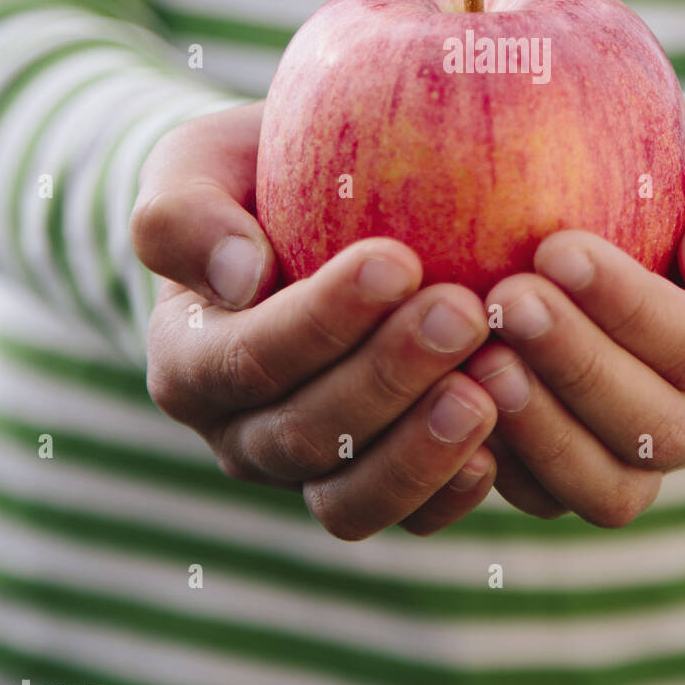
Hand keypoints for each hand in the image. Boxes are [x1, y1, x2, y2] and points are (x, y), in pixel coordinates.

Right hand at [130, 102, 498, 537]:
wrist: (305, 215)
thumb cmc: (254, 177)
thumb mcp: (199, 165)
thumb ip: (185, 215)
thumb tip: (240, 279)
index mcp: (189, 359)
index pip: (248, 356)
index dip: (322, 319)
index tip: (398, 261)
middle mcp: (241, 431)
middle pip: (305, 432)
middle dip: (388, 376)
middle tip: (465, 312)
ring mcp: (308, 471)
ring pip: (350, 498)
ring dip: (419, 451)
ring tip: (486, 392)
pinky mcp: (372, 485)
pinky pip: (406, 518)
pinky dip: (449, 493)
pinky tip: (499, 449)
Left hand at [463, 100, 684, 525]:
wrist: (652, 211)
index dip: (628, 306)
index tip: (556, 248)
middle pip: (654, 425)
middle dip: (575, 364)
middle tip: (505, 299)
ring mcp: (646, 454)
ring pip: (606, 485)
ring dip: (539, 427)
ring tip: (478, 357)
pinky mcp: (582, 471)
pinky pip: (548, 498)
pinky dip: (503, 465)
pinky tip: (450, 398)